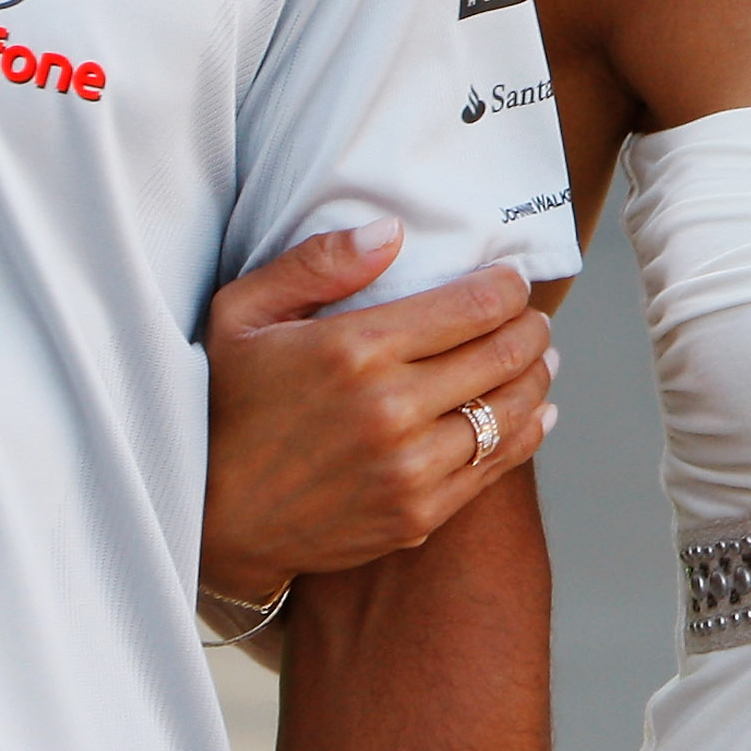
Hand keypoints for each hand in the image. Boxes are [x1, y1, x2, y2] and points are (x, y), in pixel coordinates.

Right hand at [200, 223, 555, 605]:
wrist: (211, 519)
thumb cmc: (224, 403)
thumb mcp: (242, 314)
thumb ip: (316, 264)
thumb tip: (392, 231)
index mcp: (355, 349)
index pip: (473, 306)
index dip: (508, 287)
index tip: (512, 279)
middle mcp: (391, 408)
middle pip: (502, 355)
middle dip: (530, 328)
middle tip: (532, 317)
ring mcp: (409, 468)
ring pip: (509, 412)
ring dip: (536, 379)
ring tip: (539, 359)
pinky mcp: (417, 514)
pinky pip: (495, 467)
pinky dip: (526, 434)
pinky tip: (535, 413)